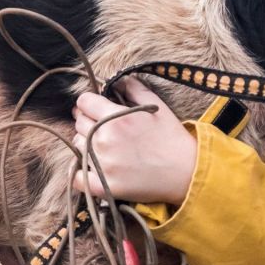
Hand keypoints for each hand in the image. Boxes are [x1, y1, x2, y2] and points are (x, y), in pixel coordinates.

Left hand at [71, 77, 196, 206]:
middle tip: (101, 126)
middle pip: (79, 123)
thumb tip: (117, 79)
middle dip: (88, 120)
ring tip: (103, 145)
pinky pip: (78, 178)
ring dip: (85, 142)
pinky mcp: (104, 185)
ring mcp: (102, 163)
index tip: (95, 107)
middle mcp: (105, 139)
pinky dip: (81, 173)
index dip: (89, 102)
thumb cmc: (172, 137)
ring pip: (77, 145)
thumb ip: (133, 88)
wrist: (187, 172)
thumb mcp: (156, 105)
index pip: (84, 102)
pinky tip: (93, 168)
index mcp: (115, 117)